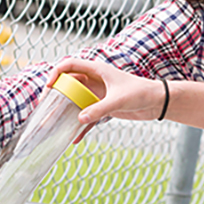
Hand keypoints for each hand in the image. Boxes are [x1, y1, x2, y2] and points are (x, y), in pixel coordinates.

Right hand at [48, 57, 164, 124]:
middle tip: (45, 107)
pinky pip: (87, 116)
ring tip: (52, 124)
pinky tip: (74, 138)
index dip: (56, 73)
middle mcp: (95, 80)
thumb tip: (79, 119)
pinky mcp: (103, 107)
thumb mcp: (119, 100)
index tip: (49, 87)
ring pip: (75, 101)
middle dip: (56, 94)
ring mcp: (98, 94)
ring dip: (65, 112)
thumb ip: (99, 109)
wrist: (158, 102)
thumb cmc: (141, 92)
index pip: (69, 64)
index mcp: (97, 69)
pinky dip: (81, 126)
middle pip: (68, 83)